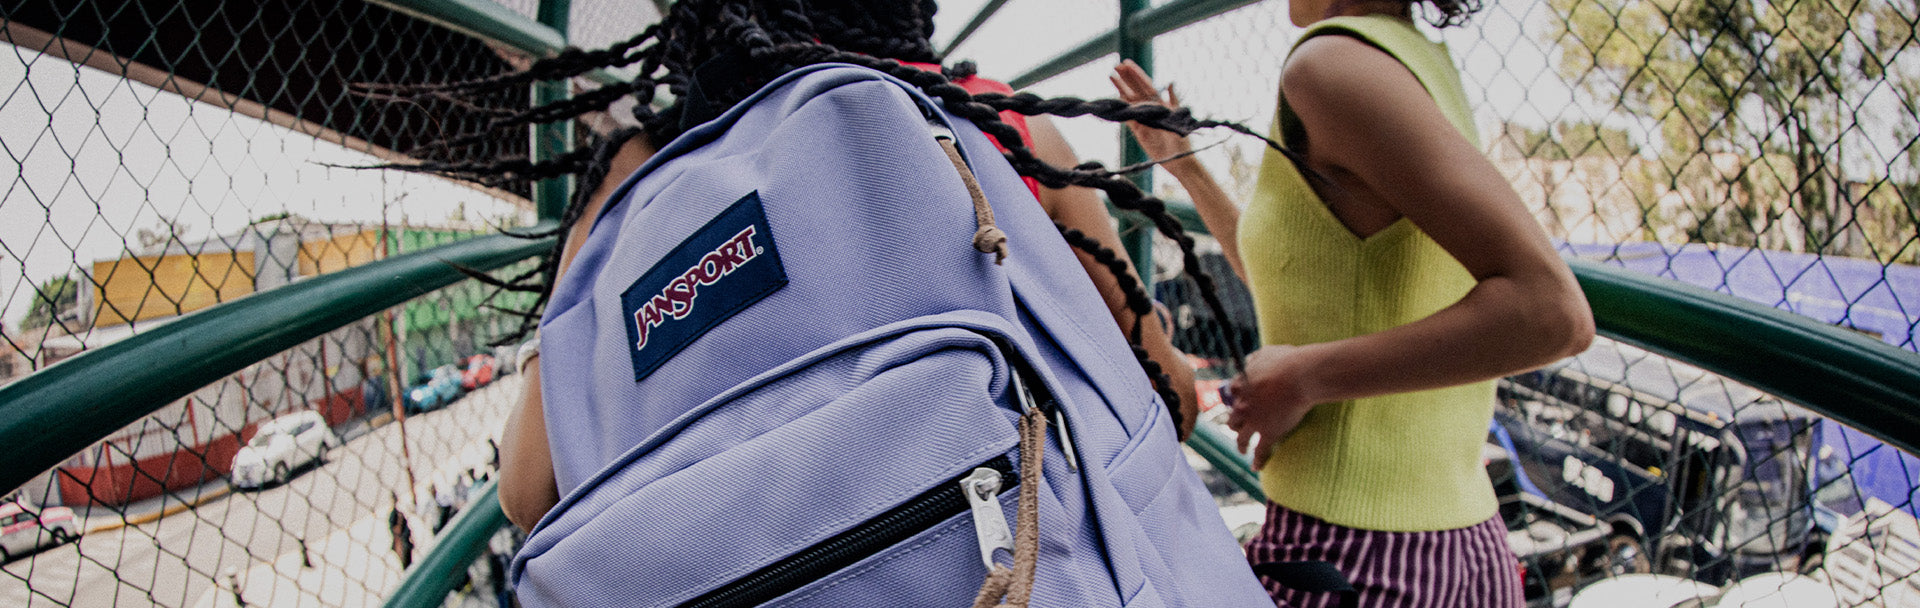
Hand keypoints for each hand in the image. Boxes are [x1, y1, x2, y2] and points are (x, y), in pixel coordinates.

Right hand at [1109, 60, 1195, 165]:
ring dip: (1120, 89)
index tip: (1126, 63)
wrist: (1179, 160)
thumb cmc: (1182, 140)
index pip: (1146, 85)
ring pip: (1129, 101)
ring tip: (1111, 76)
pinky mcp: (1138, 131)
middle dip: (1126, 77)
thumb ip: (1173, 100)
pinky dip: (1121, 108)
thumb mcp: (1178, 118)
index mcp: (1161, 103)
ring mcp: (1143, 119)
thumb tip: (1171, 82)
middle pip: (1135, 89)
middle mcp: (1151, 108)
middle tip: (1115, 65)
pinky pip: (1127, 117)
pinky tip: (1114, 98)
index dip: (1136, 74)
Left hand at [1225, 345, 1317, 468]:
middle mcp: (1243, 405)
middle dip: (1235, 424)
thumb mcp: (1267, 353)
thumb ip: (1255, 358)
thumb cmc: (1287, 360)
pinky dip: (1257, 460)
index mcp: (1241, 385)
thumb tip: (1248, 361)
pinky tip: (1256, 467)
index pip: (1233, 394)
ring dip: (1240, 444)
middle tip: (1238, 428)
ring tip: (1242, 449)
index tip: (1239, 403)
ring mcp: (1254, 421)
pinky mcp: (1268, 433)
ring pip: (1241, 437)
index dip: (1236, 399)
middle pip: (1233, 418)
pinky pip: (1260, 451)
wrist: (1301, 375)